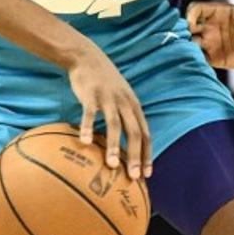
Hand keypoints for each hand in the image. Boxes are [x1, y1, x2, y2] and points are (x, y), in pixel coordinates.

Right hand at [67, 42, 151, 176]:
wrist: (88, 57)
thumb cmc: (105, 84)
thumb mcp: (121, 98)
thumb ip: (125, 118)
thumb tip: (126, 145)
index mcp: (134, 106)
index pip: (145, 134)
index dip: (147, 154)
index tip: (147, 175)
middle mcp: (125, 103)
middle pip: (134, 132)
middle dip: (136, 156)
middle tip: (133, 177)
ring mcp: (108, 98)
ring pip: (114, 125)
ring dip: (114, 146)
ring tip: (111, 165)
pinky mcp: (91, 94)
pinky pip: (90, 113)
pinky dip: (89, 127)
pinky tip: (85, 142)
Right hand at [187, 2, 233, 69]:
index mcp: (216, 13)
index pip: (195, 9)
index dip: (190, 14)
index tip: (191, 22)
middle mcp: (210, 27)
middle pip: (188, 27)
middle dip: (183, 31)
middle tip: (183, 36)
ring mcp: (210, 43)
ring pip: (191, 43)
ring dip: (187, 45)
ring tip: (187, 48)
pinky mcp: (214, 58)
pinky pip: (200, 57)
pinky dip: (195, 58)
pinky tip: (196, 57)